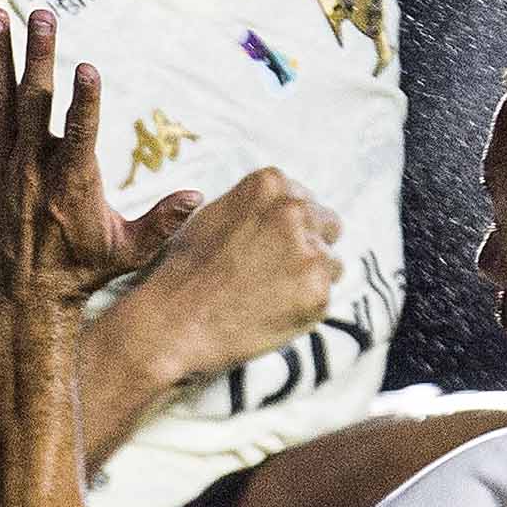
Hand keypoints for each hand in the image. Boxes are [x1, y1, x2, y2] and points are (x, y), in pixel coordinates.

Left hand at [0, 10, 204, 316]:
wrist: (26, 297)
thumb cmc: (85, 270)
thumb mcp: (130, 250)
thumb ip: (163, 220)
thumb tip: (199, 195)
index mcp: (72, 183)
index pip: (81, 133)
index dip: (86, 101)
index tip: (88, 69)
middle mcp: (32, 168)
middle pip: (36, 103)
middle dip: (40, 57)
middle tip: (42, 15)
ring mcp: (1, 164)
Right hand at [122, 166, 343, 380]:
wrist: (173, 322)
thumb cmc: (183, 271)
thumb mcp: (212, 216)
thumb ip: (253, 207)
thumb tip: (278, 208)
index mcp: (268, 184)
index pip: (304, 198)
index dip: (290, 226)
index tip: (273, 246)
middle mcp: (294, 210)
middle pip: (328, 224)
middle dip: (310, 246)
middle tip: (278, 272)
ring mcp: (309, 251)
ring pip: (333, 263)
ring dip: (310, 278)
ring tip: (270, 295)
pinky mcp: (317, 291)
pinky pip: (327, 297)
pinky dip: (306, 307)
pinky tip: (272, 312)